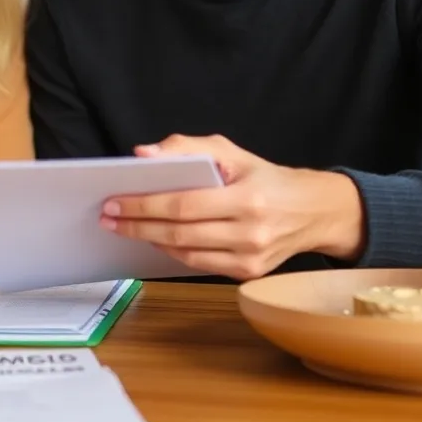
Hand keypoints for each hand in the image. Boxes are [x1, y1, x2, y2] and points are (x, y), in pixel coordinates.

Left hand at [99, 134, 364, 279]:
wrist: (313, 211)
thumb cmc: (263, 177)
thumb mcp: (231, 151)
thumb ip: (186, 147)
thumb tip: (144, 154)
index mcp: (247, 199)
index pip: (183, 205)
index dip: (144, 205)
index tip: (114, 202)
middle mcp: (251, 233)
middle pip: (180, 233)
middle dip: (138, 225)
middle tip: (108, 218)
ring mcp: (251, 259)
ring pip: (186, 253)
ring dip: (150, 241)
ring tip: (124, 228)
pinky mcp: (248, 273)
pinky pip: (199, 264)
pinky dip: (173, 252)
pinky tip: (155, 239)